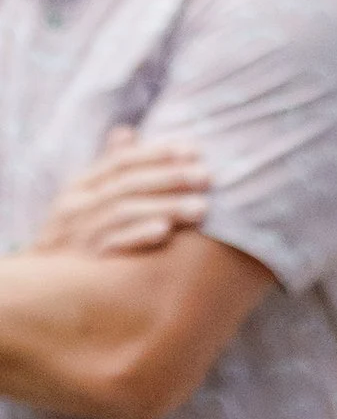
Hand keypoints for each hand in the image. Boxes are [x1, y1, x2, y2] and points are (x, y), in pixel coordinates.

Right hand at [35, 129, 209, 254]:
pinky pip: (112, 245)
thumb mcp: (88, 199)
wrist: (47, 287)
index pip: (121, 162)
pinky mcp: (84, 262)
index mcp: (81, 187)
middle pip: (126, 185)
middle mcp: (76, 206)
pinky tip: (165, 231)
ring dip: (164, 207)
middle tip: (207, 176)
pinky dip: (138, 235)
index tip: (193, 150)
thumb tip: (126, 131)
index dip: (157, 153)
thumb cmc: (77, 235)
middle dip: (169, 178)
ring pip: (123, 212)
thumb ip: (111, 170)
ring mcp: (78, 234)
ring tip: (201, 207)